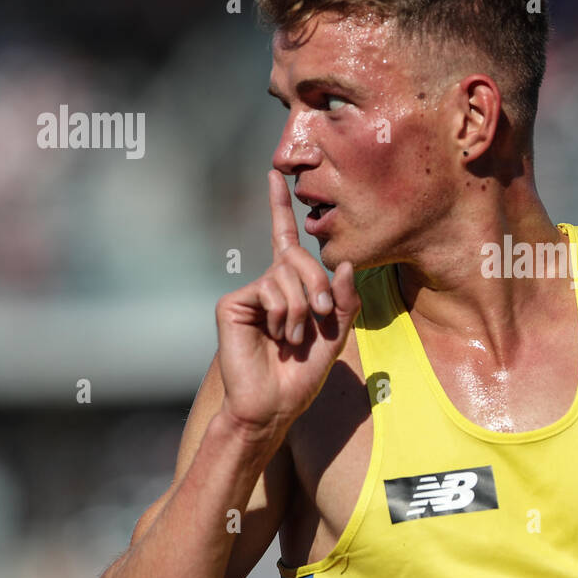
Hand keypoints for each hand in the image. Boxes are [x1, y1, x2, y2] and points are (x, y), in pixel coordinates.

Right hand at [215, 170, 360, 435]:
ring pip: (286, 274)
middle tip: (321, 316)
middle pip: (298, 256)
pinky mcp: (232, 303)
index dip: (280, 206)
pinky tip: (277, 335)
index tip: (276, 173)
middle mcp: (267, 283)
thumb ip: (345, 299)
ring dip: (301, 308)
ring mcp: (249, 292)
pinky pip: (269, 289)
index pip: (286, 239)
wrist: (274, 404)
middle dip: (318, 285)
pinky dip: (283, 313)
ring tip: (294, 336)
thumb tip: (344, 263)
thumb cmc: (303, 373)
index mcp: (291, 286)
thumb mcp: (336, 334)